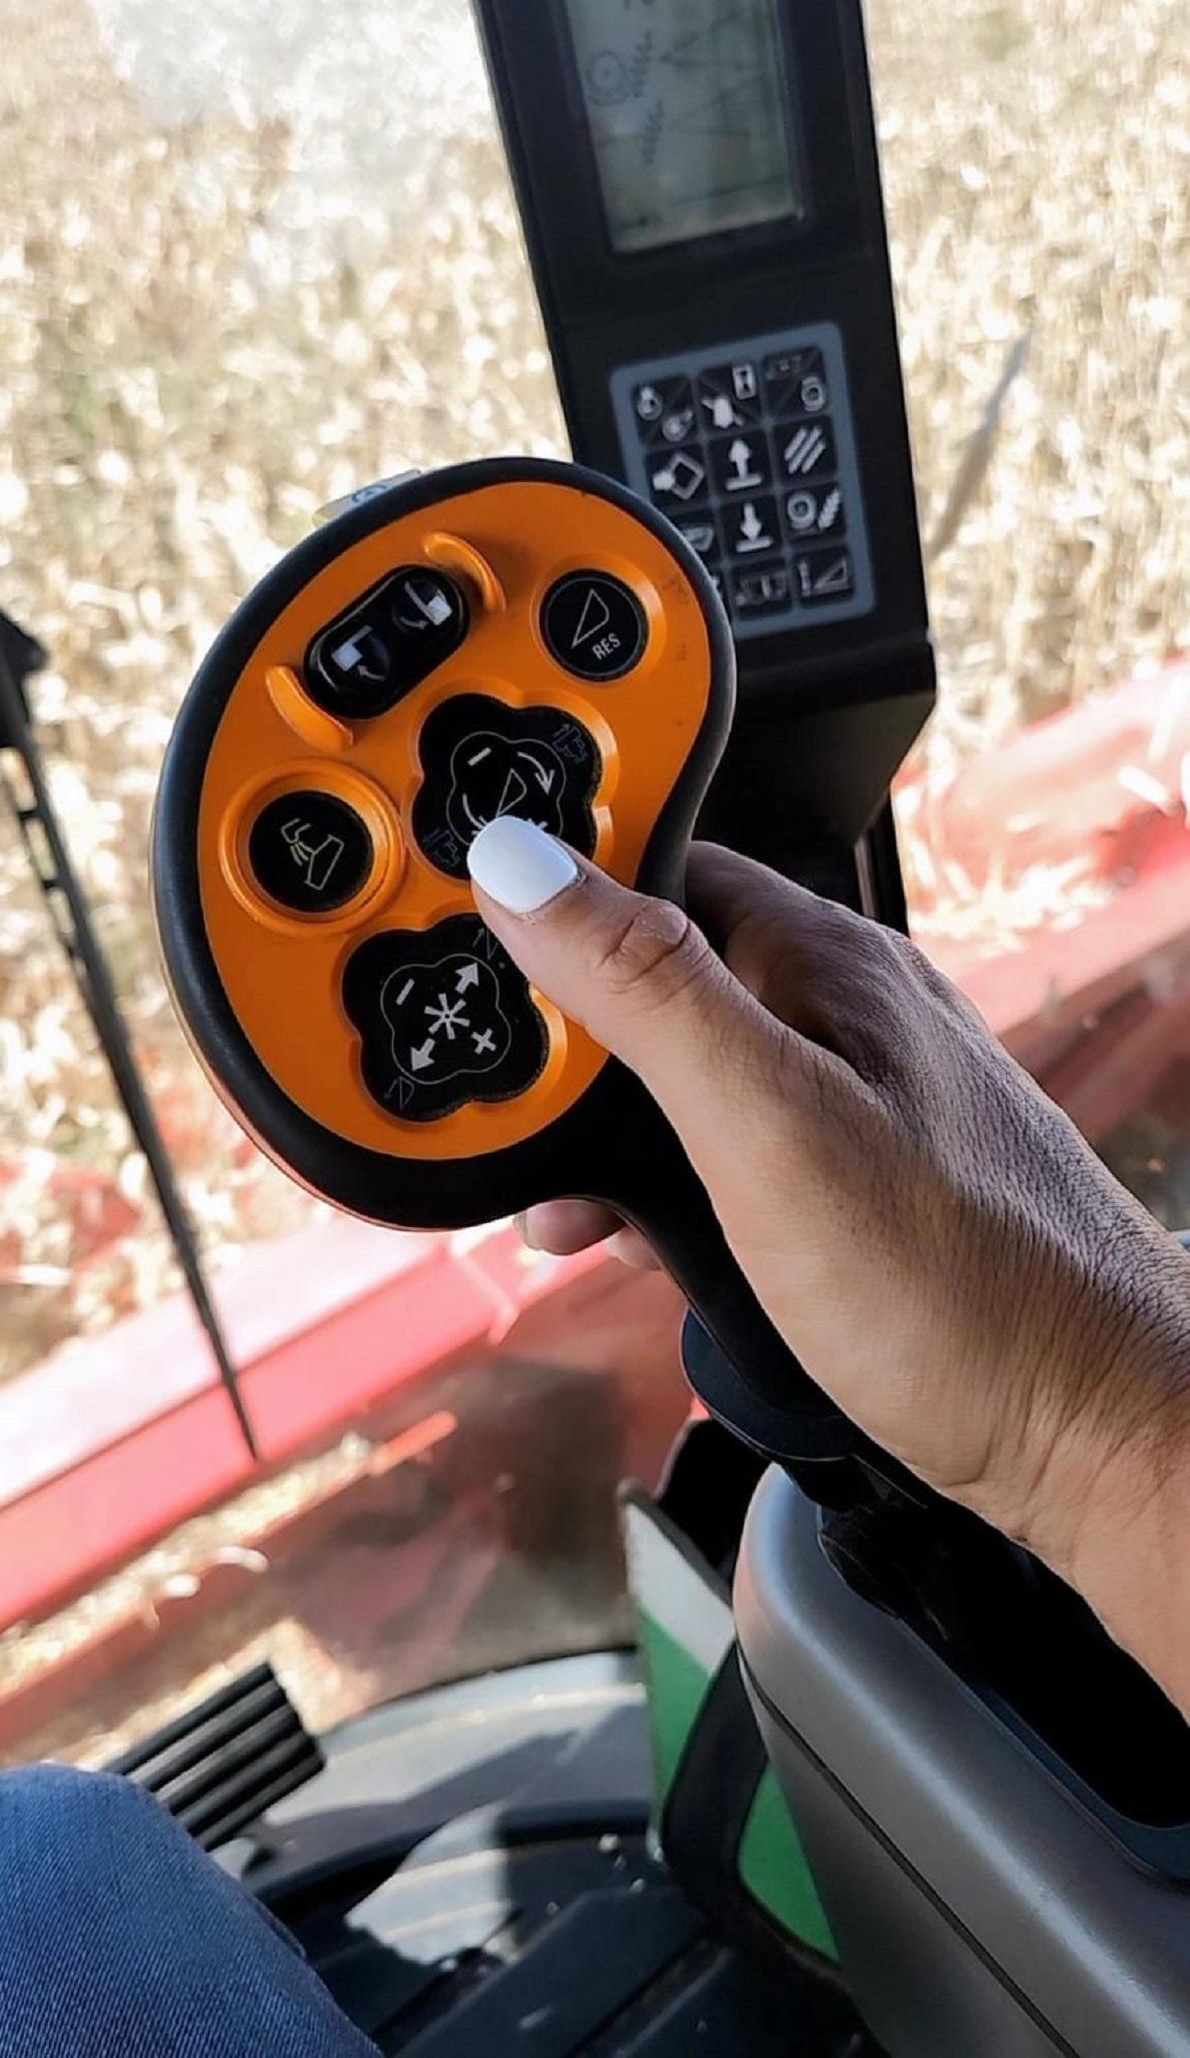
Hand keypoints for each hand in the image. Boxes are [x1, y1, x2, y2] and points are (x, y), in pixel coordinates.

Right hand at [467, 817, 1189, 1705]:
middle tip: (483, 1106)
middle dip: (554, 1033)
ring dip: (594, 1125)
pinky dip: (653, 1183)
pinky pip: (717, 1146)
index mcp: (819, 961)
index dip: (544, 885)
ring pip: (676, 1070)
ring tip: (545, 1202)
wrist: (1093, 1433)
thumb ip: (647, 992)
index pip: (650, 864)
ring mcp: (846, 1096)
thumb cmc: (962, 1288)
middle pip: (650, 971)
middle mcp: (835, 1011)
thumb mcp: (768, 1126)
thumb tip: (524, 865)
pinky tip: (626, 1241)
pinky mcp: (847, 1180)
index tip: (448, 928)